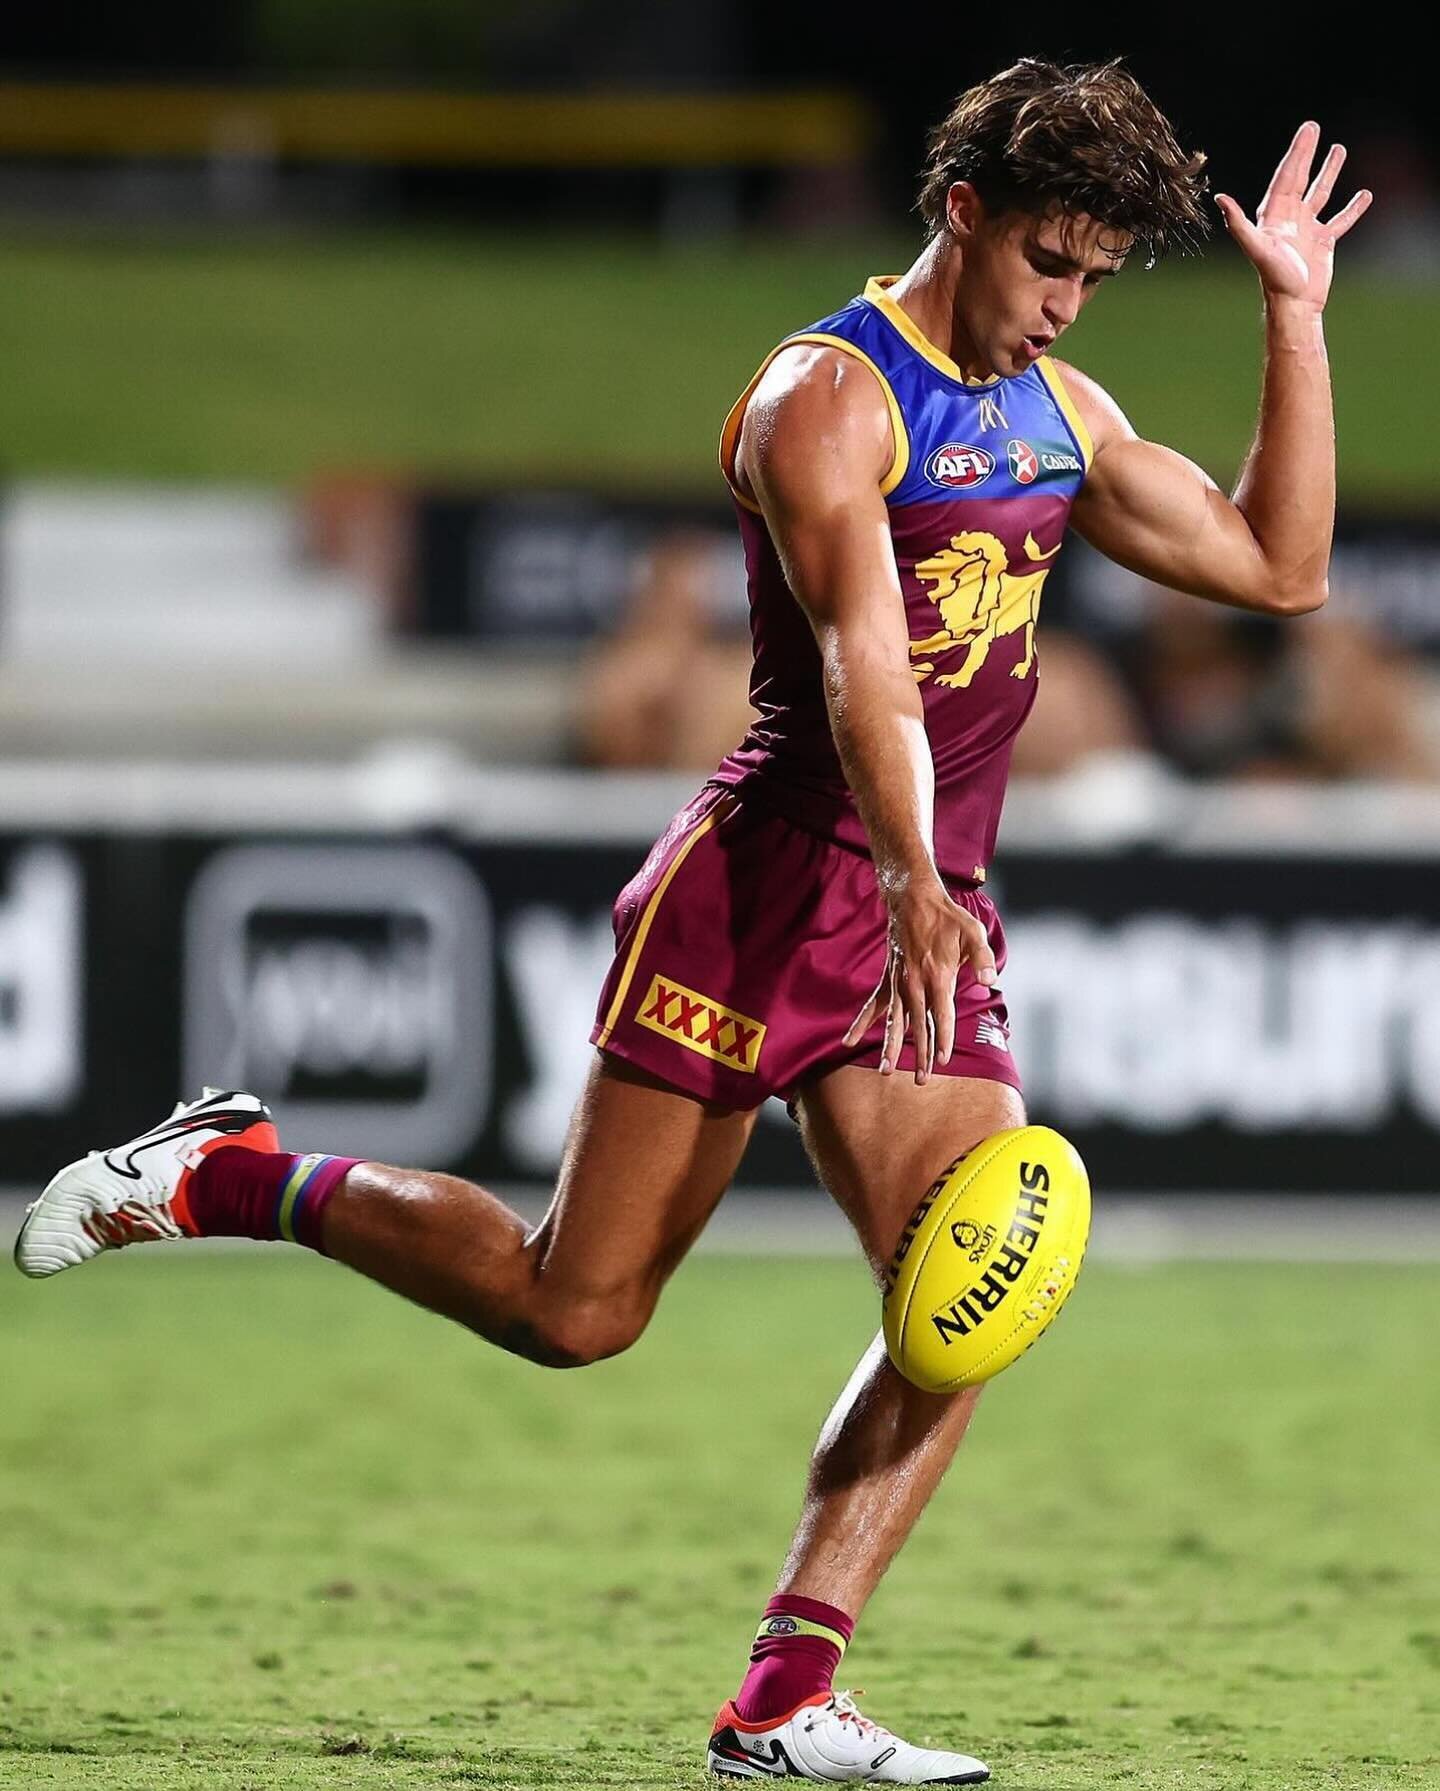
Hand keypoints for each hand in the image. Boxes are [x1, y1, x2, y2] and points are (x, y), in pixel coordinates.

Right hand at [842, 875, 996, 1084]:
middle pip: (918, 1025)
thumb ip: (982, 958)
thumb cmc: (948, 917)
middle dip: (920, 1054)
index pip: (941, 1014)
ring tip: (886, 1071)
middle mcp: (915, 982)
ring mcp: (898, 982)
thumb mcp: (973, 932)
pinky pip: (873, 1005)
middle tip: (921, 1080)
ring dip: (891, 1046)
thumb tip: (988, 981)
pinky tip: (848, 1041)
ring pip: (894, 1021)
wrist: (914, 898)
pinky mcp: (888, 979)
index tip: (943, 1060)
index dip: (943, 1038)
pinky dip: (861, 1023)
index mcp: (938, 974)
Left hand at [1215, 121, 1371, 309]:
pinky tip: (1364, 195)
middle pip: (1301, 177)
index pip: (1287, 175)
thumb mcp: (1256, 247)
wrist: (1294, 304)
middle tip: (1314, 128)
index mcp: (1274, 215)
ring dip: (1329, 172)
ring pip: (1321, 193)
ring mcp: (1307, 229)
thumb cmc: (1275, 278)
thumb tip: (1220, 197)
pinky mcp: (1323, 242)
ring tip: (1339, 149)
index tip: (1308, 130)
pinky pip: (1340, 220)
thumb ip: (1238, 223)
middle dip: (1307, 153)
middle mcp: (1290, 218)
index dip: (1297, 152)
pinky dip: (1352, 208)